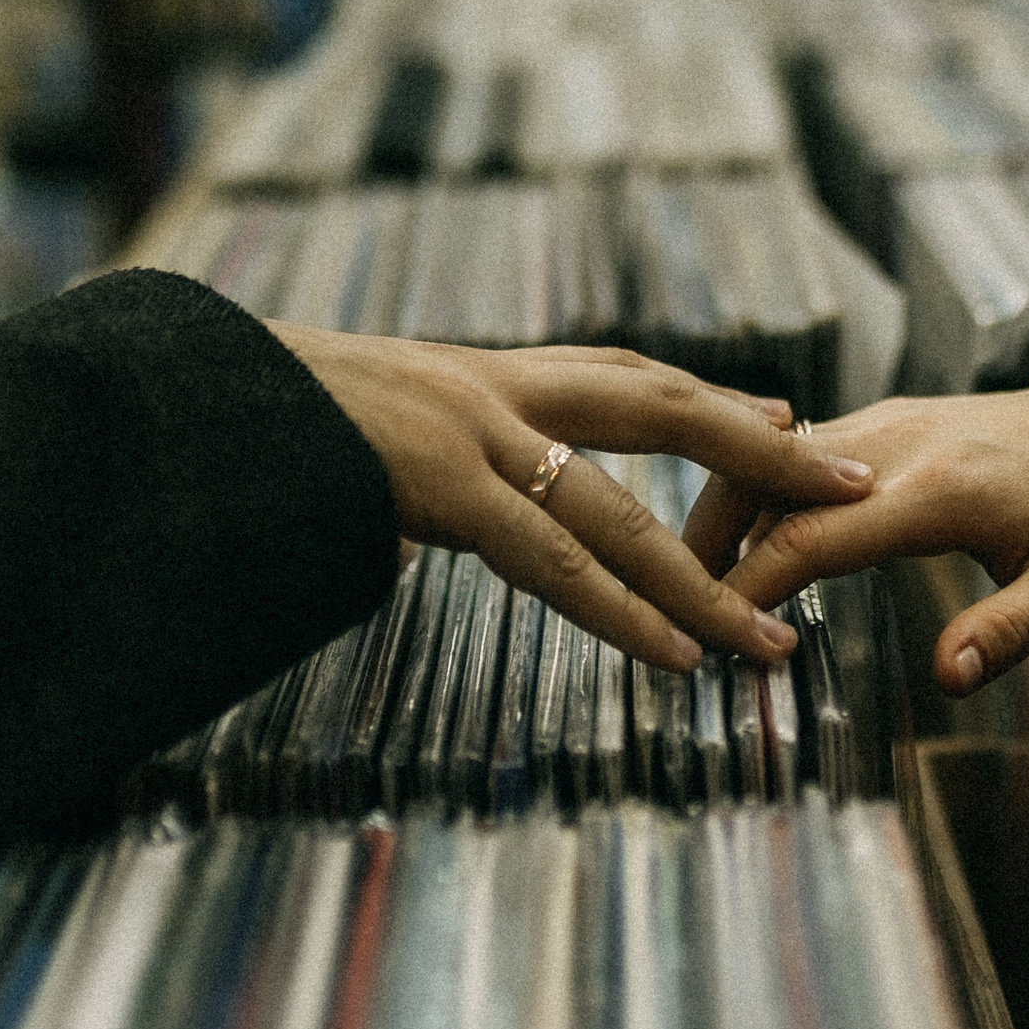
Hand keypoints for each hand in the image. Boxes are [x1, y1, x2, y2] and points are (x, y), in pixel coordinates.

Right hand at [269, 325, 873, 673]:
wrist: (175, 394)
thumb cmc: (248, 424)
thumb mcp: (353, 433)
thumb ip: (419, 470)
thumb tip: (422, 516)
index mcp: (474, 374)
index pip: (617, 377)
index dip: (706, 400)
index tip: (785, 418)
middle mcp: (488, 389)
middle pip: (659, 407)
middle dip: (764, 450)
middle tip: (853, 481)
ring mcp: (468, 432)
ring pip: (620, 511)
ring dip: (705, 582)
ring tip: (773, 642)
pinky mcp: (437, 486)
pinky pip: (551, 559)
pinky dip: (624, 611)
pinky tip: (679, 654)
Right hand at [684, 345, 1028, 694]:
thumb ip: (1013, 630)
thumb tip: (949, 678)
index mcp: (943, 488)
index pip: (814, 535)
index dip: (751, 585)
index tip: (710, 635)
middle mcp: (902, 442)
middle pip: (768, 484)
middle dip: (707, 544)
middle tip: (663, 609)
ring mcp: (891, 422)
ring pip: (774, 461)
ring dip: (723, 514)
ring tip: (686, 583)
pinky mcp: (890, 420)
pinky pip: (800, 452)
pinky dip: (757, 492)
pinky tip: (739, 540)